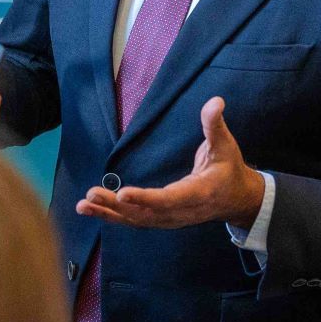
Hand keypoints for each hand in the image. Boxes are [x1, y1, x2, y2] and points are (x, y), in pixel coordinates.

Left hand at [76, 97, 264, 229]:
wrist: (237, 200)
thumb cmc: (229, 170)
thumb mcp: (226, 146)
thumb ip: (215, 125)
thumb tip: (215, 101)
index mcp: (198, 194)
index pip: (169, 199)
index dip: (146, 198)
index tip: (123, 194)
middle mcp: (181, 212)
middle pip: (145, 213)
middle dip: (116, 206)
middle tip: (91, 194)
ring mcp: (170, 219)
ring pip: (136, 220)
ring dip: (108, 213)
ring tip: (83, 204)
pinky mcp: (161, 219)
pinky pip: (134, 220)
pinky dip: (112, 216)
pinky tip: (91, 209)